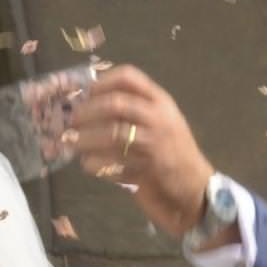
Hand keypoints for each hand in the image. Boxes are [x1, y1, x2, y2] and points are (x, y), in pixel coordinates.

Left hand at [69, 64, 213, 236]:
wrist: (195, 189)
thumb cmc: (171, 153)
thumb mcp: (158, 123)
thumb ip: (132, 111)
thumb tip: (86, 104)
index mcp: (160, 101)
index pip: (129, 77)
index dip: (101, 82)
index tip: (84, 93)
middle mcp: (159, 118)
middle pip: (115, 104)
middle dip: (87, 112)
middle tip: (71, 122)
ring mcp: (155, 144)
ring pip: (112, 134)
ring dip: (86, 139)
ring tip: (72, 145)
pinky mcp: (148, 170)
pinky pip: (114, 164)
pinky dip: (96, 165)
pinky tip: (88, 165)